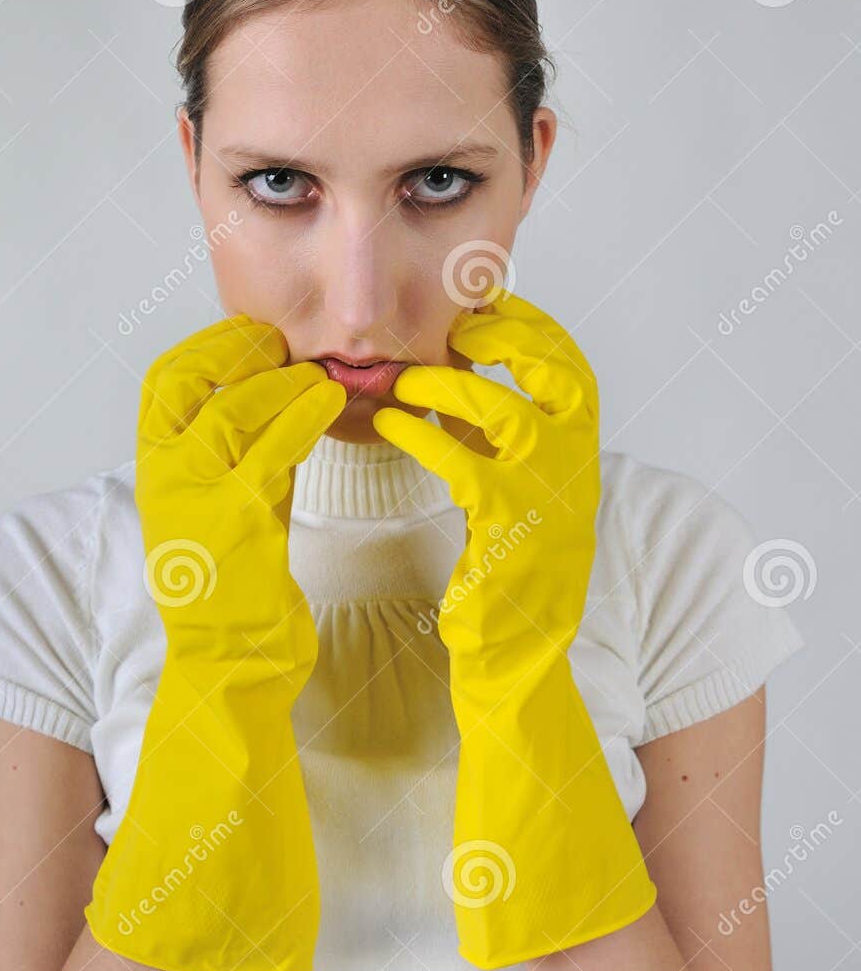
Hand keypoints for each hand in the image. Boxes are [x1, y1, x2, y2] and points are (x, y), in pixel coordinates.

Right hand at [136, 314, 346, 683]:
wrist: (227, 659)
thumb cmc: (233, 581)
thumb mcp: (227, 503)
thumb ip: (241, 453)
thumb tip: (280, 393)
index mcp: (153, 471)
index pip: (161, 383)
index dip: (205, 346)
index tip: (248, 333)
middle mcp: (164, 478)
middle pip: (185, 383)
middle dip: (236, 351)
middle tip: (283, 344)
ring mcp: (197, 499)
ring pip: (232, 411)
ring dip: (282, 383)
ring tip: (319, 378)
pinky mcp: (241, 522)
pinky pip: (273, 451)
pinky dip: (304, 418)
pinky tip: (328, 404)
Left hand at [371, 288, 656, 967]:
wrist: (518, 666)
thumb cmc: (507, 578)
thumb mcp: (516, 494)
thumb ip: (500, 436)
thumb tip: (456, 372)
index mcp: (579, 456)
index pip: (569, 363)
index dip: (527, 325)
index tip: (481, 304)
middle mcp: (577, 472)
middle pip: (560, 374)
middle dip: (509, 339)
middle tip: (456, 329)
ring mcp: (551, 504)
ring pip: (507, 414)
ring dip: (451, 387)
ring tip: (405, 382)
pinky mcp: (511, 538)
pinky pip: (466, 469)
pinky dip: (425, 440)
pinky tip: (391, 429)